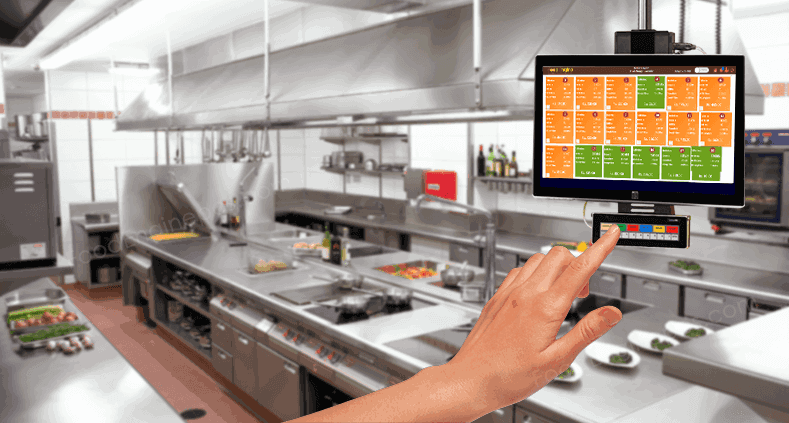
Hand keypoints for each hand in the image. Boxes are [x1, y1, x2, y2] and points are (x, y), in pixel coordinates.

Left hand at [443, 225, 621, 415]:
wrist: (471, 380)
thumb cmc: (509, 376)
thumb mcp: (557, 360)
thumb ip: (587, 332)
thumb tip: (611, 314)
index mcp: (544, 308)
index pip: (580, 268)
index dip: (599, 248)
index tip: (611, 235)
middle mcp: (524, 294)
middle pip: (558, 256)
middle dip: (578, 263)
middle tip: (584, 292)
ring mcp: (508, 293)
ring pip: (538, 260)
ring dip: (556, 268)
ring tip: (562, 295)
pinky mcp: (496, 298)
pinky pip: (519, 272)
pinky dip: (535, 274)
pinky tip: (537, 294)